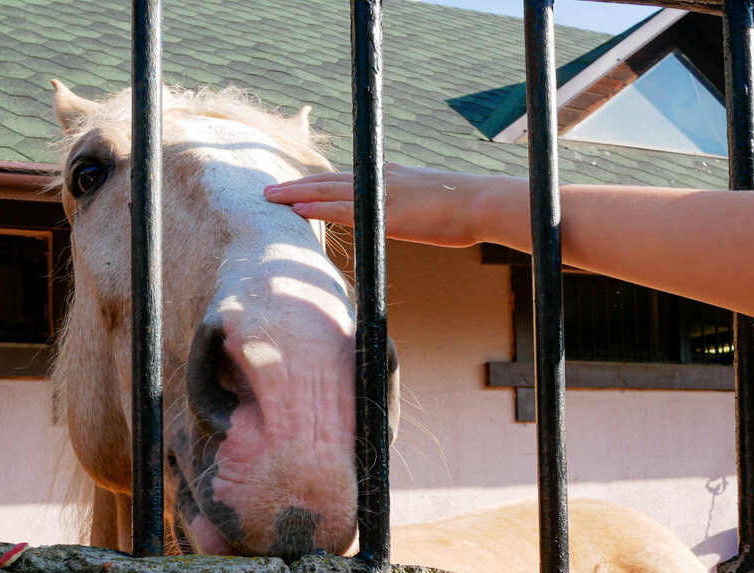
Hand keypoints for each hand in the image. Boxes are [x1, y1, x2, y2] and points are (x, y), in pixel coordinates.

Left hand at [264, 164, 493, 247]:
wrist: (485, 202)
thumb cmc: (467, 206)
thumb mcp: (433, 196)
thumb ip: (411, 199)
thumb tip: (403, 202)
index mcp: (391, 177)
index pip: (346, 178)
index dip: (318, 183)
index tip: (296, 187)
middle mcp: (381, 180)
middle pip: (329, 181)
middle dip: (297, 186)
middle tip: (269, 191)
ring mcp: (382, 195)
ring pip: (328, 191)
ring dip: (297, 194)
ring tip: (271, 198)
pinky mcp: (387, 214)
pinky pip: (344, 210)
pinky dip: (318, 209)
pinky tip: (297, 210)